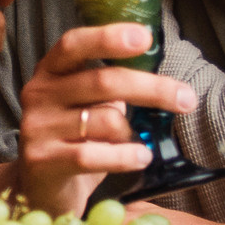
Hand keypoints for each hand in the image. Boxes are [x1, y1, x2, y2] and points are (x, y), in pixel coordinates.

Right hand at [17, 23, 198, 212]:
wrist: (42, 186)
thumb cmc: (74, 138)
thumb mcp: (87, 104)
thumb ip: (112, 86)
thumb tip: (164, 79)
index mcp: (51, 71)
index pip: (75, 44)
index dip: (108, 38)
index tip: (145, 38)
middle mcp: (39, 93)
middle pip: (102, 81)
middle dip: (151, 88)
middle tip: (186, 99)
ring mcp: (38, 127)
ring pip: (104, 120)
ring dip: (132, 132)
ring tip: (140, 144)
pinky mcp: (42, 160)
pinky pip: (92, 155)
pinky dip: (124, 157)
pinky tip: (141, 158)